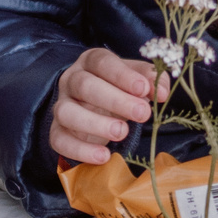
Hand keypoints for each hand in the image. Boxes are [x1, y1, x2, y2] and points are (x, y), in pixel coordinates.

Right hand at [50, 48, 154, 164]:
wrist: (97, 108)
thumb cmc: (120, 89)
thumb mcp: (136, 79)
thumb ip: (151, 80)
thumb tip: (161, 92)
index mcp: (91, 62)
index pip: (102, 62)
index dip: (123, 75)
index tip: (144, 89)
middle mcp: (71, 80)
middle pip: (84, 85)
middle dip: (115, 100)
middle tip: (142, 114)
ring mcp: (61, 105)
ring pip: (67, 112)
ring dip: (95, 124)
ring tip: (122, 133)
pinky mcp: (56, 130)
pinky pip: (60, 140)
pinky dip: (80, 150)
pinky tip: (104, 156)